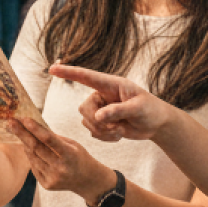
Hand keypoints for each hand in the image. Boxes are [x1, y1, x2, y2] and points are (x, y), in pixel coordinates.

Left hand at [9, 118, 114, 203]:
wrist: (87, 180)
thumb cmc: (79, 157)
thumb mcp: (72, 144)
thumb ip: (54, 138)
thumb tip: (35, 127)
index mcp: (69, 155)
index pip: (49, 140)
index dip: (35, 129)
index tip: (24, 119)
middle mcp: (60, 168)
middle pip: (36, 148)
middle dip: (22, 134)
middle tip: (11, 123)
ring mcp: (52, 178)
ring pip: (32, 157)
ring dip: (24, 144)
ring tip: (18, 132)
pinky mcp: (46, 184)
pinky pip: (34, 167)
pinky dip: (31, 156)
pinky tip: (29, 148)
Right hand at [49, 64, 171, 142]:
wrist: (155, 124)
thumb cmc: (150, 110)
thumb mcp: (137, 109)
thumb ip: (118, 111)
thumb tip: (98, 117)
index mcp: (111, 84)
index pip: (86, 76)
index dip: (68, 72)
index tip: (52, 69)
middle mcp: (103, 95)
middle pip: (84, 108)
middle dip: (97, 122)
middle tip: (117, 127)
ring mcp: (101, 109)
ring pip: (87, 121)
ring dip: (103, 131)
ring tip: (121, 130)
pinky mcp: (102, 122)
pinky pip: (93, 132)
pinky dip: (105, 137)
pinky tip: (119, 134)